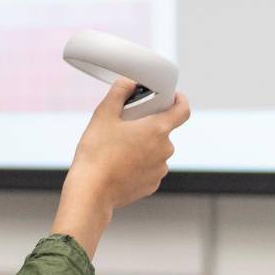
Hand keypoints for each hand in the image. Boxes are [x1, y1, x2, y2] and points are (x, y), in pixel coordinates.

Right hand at [51, 80, 192, 258]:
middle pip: (163, 130)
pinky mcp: (152, 184)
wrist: (91, 191)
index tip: (172, 97)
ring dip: (143, 146)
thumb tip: (128, 83)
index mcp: (157, 129)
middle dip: (147, 125)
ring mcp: (160, 169)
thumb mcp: (103, 114)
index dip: (179, 100)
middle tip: (125, 126)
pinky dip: (139, 164)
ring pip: (155, 150)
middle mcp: (165, 149)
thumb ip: (119, 92)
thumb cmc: (97, 153)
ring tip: (118, 149)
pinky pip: (150, 167)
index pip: (182, 110)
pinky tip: (120, 165)